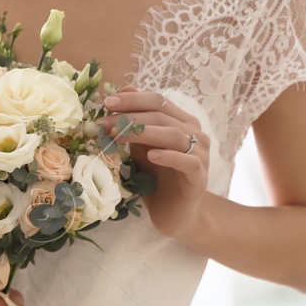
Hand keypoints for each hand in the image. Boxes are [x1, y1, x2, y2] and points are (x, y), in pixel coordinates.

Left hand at [103, 86, 209, 239]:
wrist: (175, 214)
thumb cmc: (157, 178)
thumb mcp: (141, 147)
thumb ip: (136, 122)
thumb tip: (122, 90)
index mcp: (182, 121)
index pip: (158, 101)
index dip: (133, 99)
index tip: (107, 103)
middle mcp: (195, 133)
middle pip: (163, 116)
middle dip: (131, 117)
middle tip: (105, 123)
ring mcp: (201, 154)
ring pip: (174, 135)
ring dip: (144, 133)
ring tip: (119, 136)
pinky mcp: (200, 176)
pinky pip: (188, 162)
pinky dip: (169, 156)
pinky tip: (151, 156)